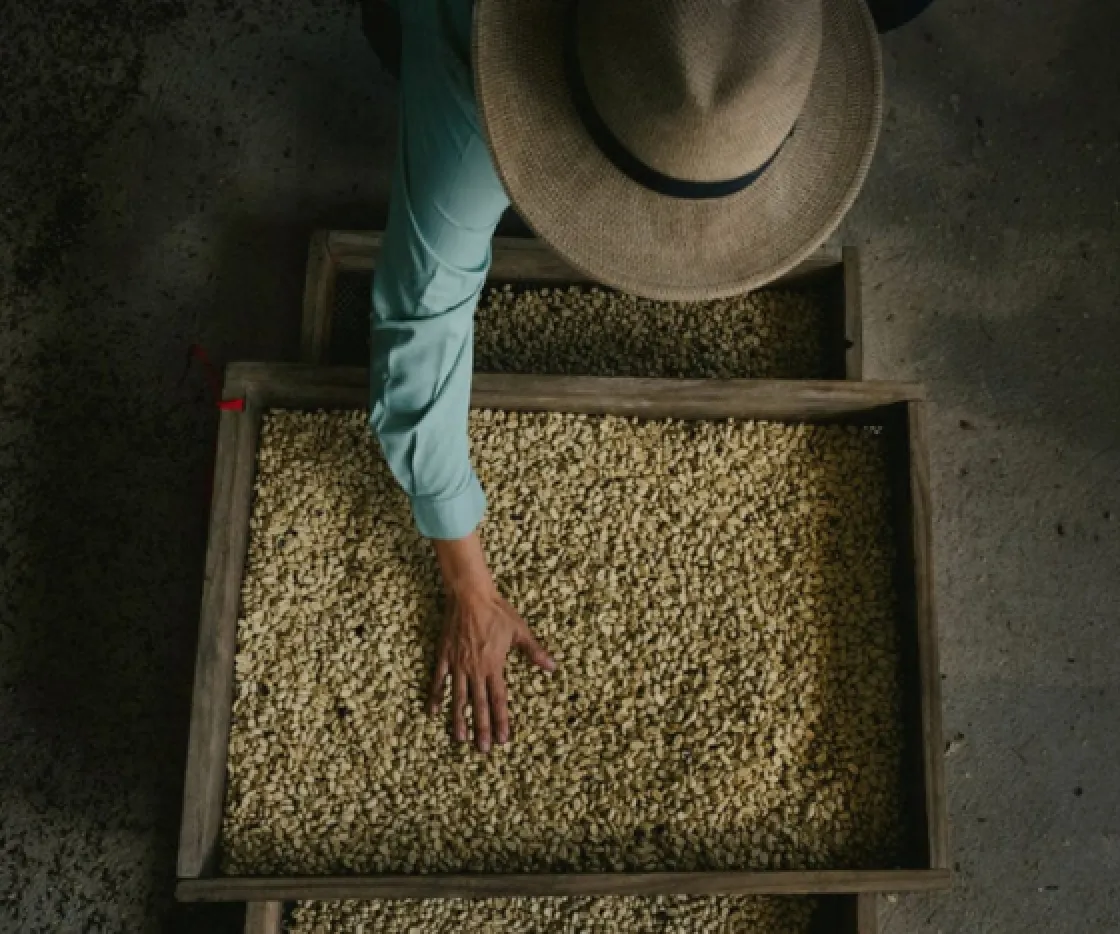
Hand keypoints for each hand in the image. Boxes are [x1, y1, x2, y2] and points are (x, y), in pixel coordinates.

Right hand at [428, 533, 555, 751]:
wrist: (470, 595)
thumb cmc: (497, 612)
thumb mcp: (520, 631)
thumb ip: (534, 652)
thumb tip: (552, 667)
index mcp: (494, 666)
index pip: (499, 700)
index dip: (501, 721)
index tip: (502, 740)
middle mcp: (475, 670)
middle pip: (479, 705)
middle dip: (482, 728)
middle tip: (482, 750)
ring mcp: (458, 664)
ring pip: (458, 698)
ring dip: (460, 719)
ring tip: (460, 739)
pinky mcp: (445, 655)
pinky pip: (439, 680)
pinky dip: (437, 696)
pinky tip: (434, 712)